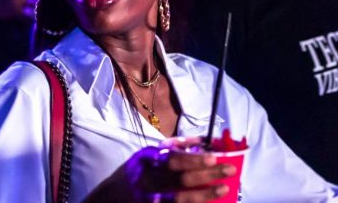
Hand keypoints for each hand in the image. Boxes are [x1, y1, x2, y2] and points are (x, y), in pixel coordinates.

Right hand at [85, 141, 235, 202]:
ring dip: (204, 195)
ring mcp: (150, 199)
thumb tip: (200, 141)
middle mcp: (148, 181)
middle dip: (206, 175)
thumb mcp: (147, 155)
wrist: (109, 198)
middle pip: (180, 180)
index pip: (172, 159)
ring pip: (180, 199)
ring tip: (223, 189)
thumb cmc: (133, 173)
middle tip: (228, 170)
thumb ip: (172, 146)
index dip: (193, 159)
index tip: (213, 156)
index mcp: (146, 161)